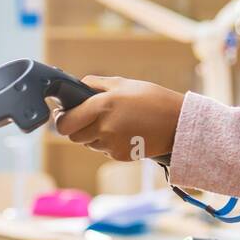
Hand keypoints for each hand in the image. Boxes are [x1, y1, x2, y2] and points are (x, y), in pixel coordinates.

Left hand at [53, 76, 184, 160]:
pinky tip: (126, 132)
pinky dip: (109, 143)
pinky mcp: (120, 156)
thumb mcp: (124, 84)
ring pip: (89, 143)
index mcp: (102, 105)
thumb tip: (77, 86)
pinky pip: (104, 150)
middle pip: (73, 136)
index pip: (65, 122)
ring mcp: (111, 144)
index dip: (61, 119)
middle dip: (77, 127)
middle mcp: (104, 127)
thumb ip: (96, 84)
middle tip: (89, 118)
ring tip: (114, 123)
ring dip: (94, 135)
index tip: (64, 114)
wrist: (178, 124)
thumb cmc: (154, 100)